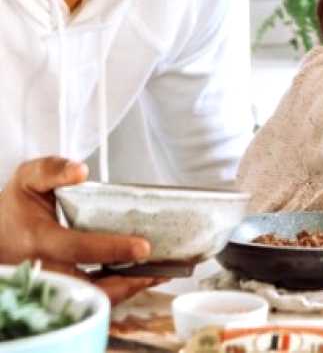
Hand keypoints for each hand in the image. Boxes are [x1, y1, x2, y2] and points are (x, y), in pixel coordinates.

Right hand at [0, 157, 158, 303]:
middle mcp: (44, 267)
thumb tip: (79, 171)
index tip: (142, 246)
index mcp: (38, 238)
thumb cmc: (17, 205)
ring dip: (124, 290)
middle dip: (124, 282)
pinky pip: (86, 299)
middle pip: (87, 285)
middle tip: (158, 268)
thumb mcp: (29, 178)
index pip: (77, 248)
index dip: (111, 249)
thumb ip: (52, 169)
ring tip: (156, 274)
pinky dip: (113, 293)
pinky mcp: (57, 290)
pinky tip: (137, 279)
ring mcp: (51, 282)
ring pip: (88, 298)